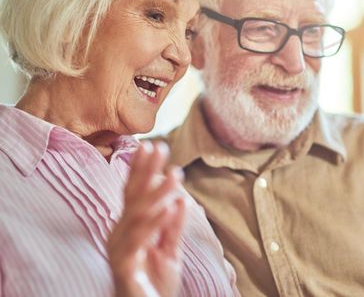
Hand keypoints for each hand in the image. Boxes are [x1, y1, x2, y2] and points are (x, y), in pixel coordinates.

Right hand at [108, 141, 185, 296]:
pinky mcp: (124, 265)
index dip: (143, 169)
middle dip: (146, 171)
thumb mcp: (170, 252)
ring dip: (158, 192)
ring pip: (138, 214)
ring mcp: (120, 249)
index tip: (152, 145)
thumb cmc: (155, 285)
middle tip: (160, 146)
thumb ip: (173, 227)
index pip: (135, 193)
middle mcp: (121, 234)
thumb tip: (180, 199)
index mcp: (130, 228)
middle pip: (133, 197)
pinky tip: (168, 206)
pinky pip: (139, 239)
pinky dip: (154, 221)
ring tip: (175, 174)